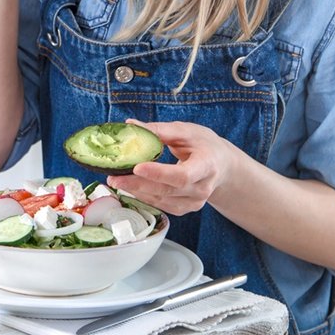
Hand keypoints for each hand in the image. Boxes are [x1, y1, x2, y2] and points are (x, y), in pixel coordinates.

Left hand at [107, 120, 236, 215]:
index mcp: (207, 165)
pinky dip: (144, 196)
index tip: (137, 167)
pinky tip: (131, 187)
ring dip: (137, 191)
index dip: (159, 173)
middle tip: (114, 176)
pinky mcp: (186, 208)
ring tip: (116, 180)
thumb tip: (131, 125)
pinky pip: (162, 205)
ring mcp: (195, 202)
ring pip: (162, 200)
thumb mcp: (187, 131)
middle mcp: (203, 188)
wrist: (221, 164)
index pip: (182, 175)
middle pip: (167, 190)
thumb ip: (159, 130)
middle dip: (138, 184)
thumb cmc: (204, 145)